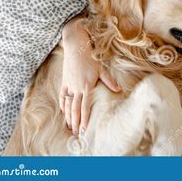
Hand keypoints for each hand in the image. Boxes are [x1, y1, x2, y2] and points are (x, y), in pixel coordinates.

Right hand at [60, 17, 120, 136]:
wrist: (75, 46)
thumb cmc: (90, 57)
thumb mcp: (101, 68)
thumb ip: (109, 81)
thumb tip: (118, 90)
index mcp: (87, 86)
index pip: (85, 107)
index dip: (85, 119)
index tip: (84, 130)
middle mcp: (76, 88)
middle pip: (75, 109)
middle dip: (76, 123)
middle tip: (77, 134)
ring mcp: (69, 85)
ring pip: (68, 105)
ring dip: (68, 117)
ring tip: (70, 127)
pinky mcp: (64, 81)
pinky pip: (63, 96)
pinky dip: (63, 105)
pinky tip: (64, 112)